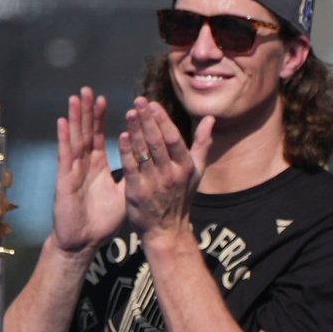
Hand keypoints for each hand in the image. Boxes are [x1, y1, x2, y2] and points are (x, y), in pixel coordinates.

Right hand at [50, 87, 125, 255]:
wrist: (83, 242)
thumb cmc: (101, 220)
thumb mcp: (125, 194)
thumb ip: (135, 175)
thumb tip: (151, 161)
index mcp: (95, 166)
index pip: (97, 137)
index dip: (99, 118)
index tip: (104, 99)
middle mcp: (82, 165)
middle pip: (84, 132)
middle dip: (85, 111)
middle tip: (87, 89)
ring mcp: (72, 171)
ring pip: (74, 139)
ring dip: (74, 118)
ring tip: (75, 97)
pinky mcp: (65, 180)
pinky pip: (65, 156)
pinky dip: (64, 139)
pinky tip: (63, 122)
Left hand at [120, 98, 213, 241]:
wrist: (166, 230)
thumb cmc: (180, 198)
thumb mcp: (196, 172)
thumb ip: (202, 144)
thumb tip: (210, 119)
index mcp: (185, 167)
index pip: (174, 138)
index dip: (163, 120)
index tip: (152, 103)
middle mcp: (171, 174)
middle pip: (158, 142)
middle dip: (148, 120)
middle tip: (138, 101)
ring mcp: (154, 183)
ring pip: (144, 152)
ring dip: (136, 131)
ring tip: (130, 112)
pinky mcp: (137, 192)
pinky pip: (131, 168)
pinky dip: (127, 151)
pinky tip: (122, 136)